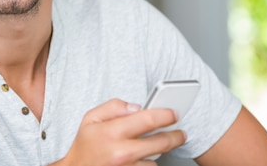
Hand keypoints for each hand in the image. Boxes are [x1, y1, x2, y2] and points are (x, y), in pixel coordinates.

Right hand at [51, 99, 185, 165]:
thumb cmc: (85, 145)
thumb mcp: (91, 118)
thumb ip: (114, 106)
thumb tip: (137, 107)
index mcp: (112, 132)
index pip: (148, 119)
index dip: (165, 115)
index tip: (174, 113)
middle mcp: (122, 152)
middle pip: (161, 142)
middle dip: (175, 136)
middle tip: (180, 132)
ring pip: (156, 158)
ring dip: (156, 151)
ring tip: (148, 145)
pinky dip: (147, 162)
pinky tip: (139, 157)